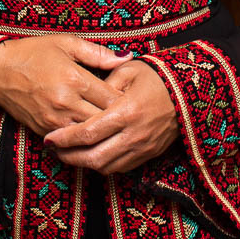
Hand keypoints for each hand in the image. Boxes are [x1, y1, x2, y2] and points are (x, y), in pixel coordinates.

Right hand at [0, 35, 127, 137]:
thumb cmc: (33, 52)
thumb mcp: (67, 43)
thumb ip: (98, 53)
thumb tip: (127, 56)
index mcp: (74, 79)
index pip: (112, 98)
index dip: (127, 100)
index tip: (134, 98)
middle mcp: (66, 102)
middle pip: (103, 120)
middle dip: (117, 119)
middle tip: (129, 115)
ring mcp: (54, 120)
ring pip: (89, 135)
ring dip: (101, 131)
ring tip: (114, 126)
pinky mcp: (44, 130)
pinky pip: (71, 140)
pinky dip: (83, 138)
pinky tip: (92, 132)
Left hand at [43, 60, 178, 173]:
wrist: (189, 92)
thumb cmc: (157, 77)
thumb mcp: (129, 70)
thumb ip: (104, 83)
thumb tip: (84, 96)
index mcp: (126, 111)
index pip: (88, 132)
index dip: (65, 139)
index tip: (49, 138)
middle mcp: (133, 135)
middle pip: (94, 157)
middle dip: (70, 156)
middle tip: (54, 150)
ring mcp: (142, 148)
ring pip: (106, 167)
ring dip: (84, 164)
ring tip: (69, 153)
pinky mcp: (149, 155)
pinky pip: (121, 168)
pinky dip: (103, 165)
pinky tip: (92, 155)